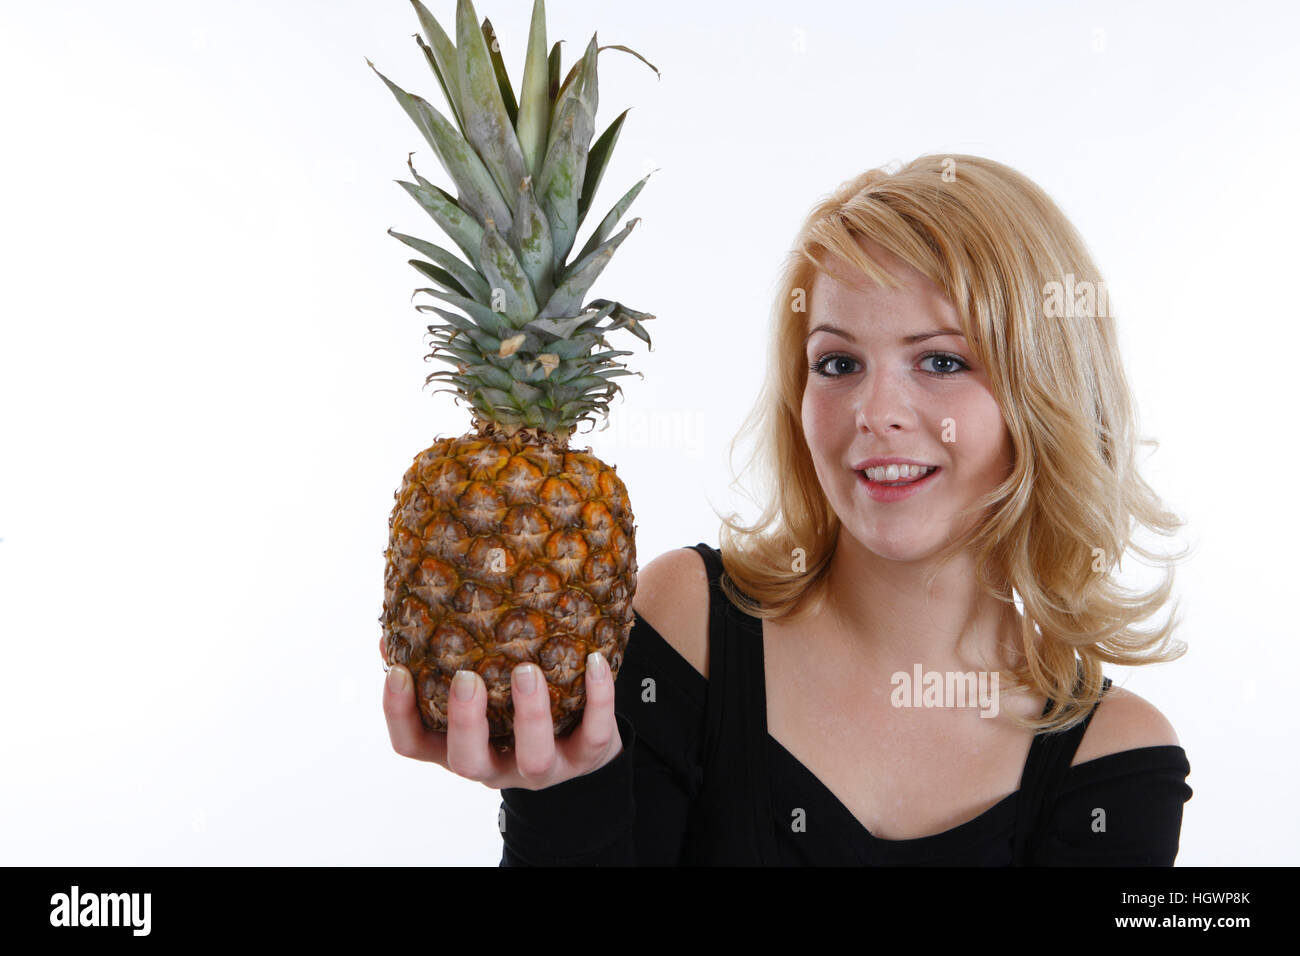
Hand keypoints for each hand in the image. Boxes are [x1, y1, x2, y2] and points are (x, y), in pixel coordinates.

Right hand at [380, 636, 623, 789]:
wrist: (582, 746)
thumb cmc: (514, 706)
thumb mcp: (480, 693)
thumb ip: (443, 663)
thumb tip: (399, 624)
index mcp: (459, 747)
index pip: (413, 744)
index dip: (399, 714)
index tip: (397, 670)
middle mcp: (496, 765)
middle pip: (468, 762)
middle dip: (465, 722)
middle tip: (467, 678)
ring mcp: (542, 769)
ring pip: (533, 758)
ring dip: (529, 714)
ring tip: (527, 669)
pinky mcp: (587, 758)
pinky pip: (595, 734)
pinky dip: (598, 698)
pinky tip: (594, 661)